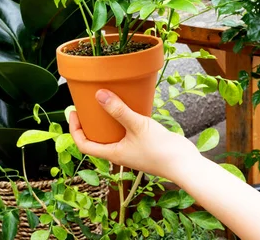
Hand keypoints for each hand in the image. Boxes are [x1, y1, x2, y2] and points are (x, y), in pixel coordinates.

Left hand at [69, 89, 199, 181]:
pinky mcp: (143, 143)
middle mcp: (120, 152)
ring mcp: (132, 148)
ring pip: (112, 134)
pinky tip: (128, 104)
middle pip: (97, 139)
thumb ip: (118, 110)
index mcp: (113, 153)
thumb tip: (98, 95)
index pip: (85, 145)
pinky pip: (126, 130)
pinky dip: (122, 118)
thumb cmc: (160, 150)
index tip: (74, 112)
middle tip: (87, 104)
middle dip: (89, 122)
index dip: (75, 130)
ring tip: (105, 101)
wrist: (185, 163)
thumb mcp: (137, 125)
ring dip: (106, 120)